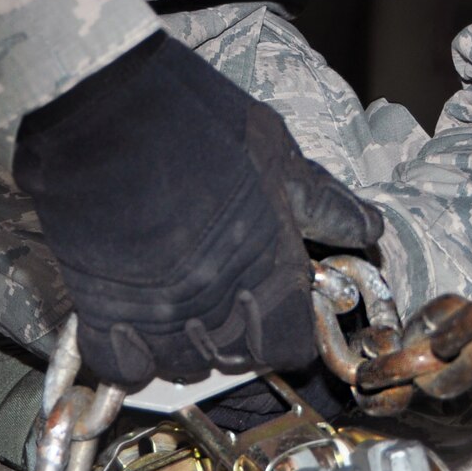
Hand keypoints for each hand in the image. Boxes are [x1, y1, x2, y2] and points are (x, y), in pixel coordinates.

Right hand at [13, 33, 382, 388]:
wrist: (103, 105)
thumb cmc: (193, 118)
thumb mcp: (274, 150)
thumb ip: (322, 202)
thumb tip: (369, 230)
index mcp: (268, 262)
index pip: (290, 344)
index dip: (287, 335)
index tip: (278, 315)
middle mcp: (217, 297)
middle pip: (238, 359)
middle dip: (240, 339)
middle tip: (229, 301)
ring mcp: (158, 309)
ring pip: (183, 365)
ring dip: (187, 347)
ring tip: (182, 308)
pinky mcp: (102, 305)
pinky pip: (120, 365)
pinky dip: (129, 358)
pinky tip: (135, 331)